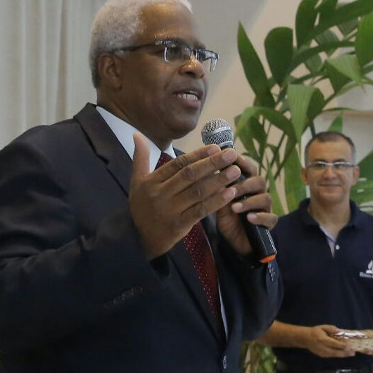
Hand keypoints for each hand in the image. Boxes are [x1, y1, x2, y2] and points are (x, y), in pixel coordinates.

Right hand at [129, 134, 241, 258]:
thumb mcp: (136, 182)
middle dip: (212, 163)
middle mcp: (160, 194)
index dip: (198, 155)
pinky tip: (230, 193)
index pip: (178, 164)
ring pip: (197, 192)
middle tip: (231, 154)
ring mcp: (170, 210)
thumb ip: (140, 158)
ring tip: (235, 171)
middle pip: (190, 175)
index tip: (215, 147)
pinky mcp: (179, 224)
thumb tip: (137, 134)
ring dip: (218, 181)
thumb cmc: (142, 206)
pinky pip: (200, 211)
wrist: (138, 238)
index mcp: (152, 181)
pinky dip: (216, 202)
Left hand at [215, 153, 277, 256]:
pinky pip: (271, 217)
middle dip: (245, 184)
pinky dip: (260, 217)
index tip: (233, 159)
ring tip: (235, 208)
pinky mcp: (269, 223)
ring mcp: (265, 208)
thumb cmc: (228, 219)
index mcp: (247, 185)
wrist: (234, 242)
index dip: (242, 162)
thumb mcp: (219, 204)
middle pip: (259, 181)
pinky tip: (249, 218)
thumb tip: (212, 173)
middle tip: (231, 190)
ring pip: (266, 198)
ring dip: (250, 201)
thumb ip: (219, 191)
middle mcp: (258, 193)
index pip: (249, 169)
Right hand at [304, 324, 354, 357]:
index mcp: (323, 340)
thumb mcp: (322, 327)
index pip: (334, 344)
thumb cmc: (315, 331)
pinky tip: (344, 354)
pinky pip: (332, 356)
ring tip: (351, 354)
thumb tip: (340, 331)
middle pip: (336, 352)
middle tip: (353, 353)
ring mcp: (322, 353)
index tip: (350, 346)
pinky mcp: (322, 356)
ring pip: (334, 355)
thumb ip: (331, 328)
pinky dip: (338, 355)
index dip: (342, 346)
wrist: (306, 339)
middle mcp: (323, 348)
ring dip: (343, 355)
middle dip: (345, 353)